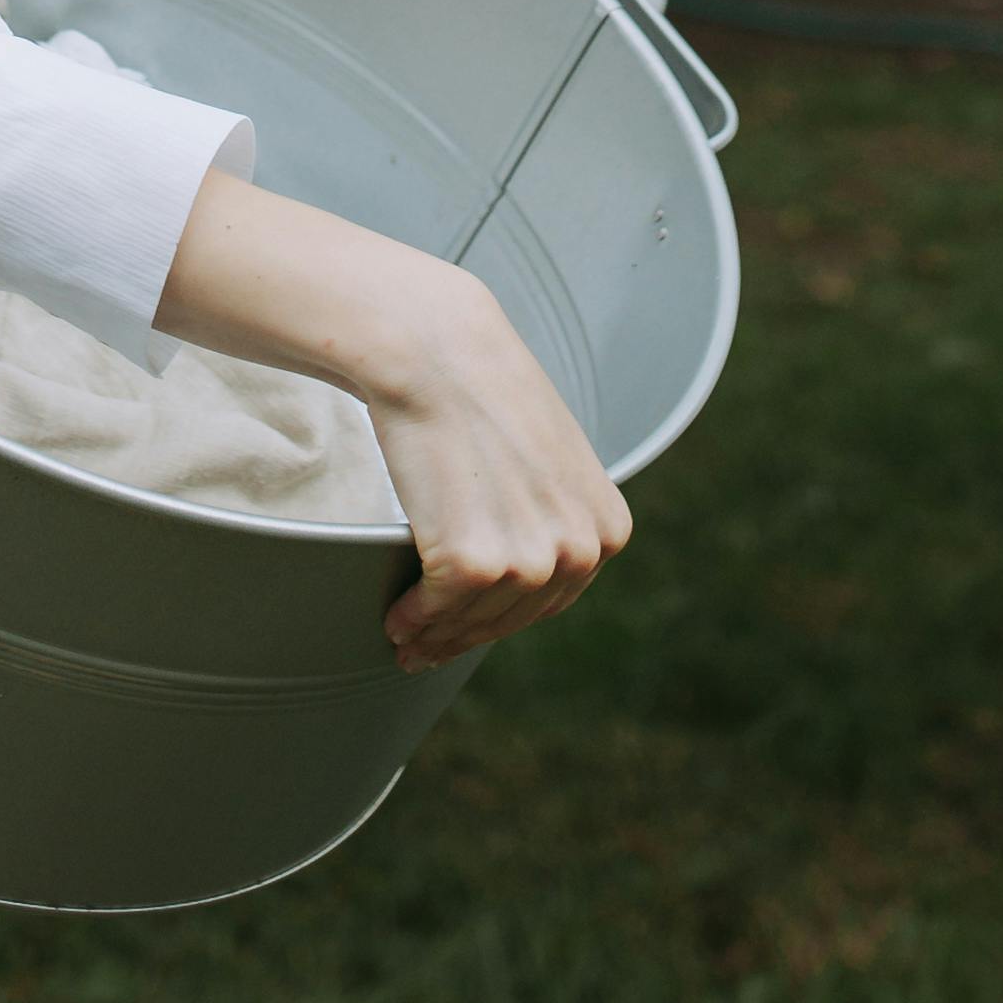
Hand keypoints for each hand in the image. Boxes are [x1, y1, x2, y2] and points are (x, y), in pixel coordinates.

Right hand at [362, 270, 632, 664]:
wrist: (439, 353)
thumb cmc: (485, 395)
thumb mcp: (552, 460)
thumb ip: (553, 515)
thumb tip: (528, 571)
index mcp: (607, 529)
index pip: (553, 599)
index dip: (504, 617)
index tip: (470, 627)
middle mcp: (579, 551)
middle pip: (513, 618)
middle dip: (465, 635)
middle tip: (426, 650)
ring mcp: (529, 560)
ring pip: (474, 620)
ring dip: (435, 634)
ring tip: (406, 638)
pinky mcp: (474, 563)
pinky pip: (436, 610)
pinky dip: (411, 619)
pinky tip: (395, 619)